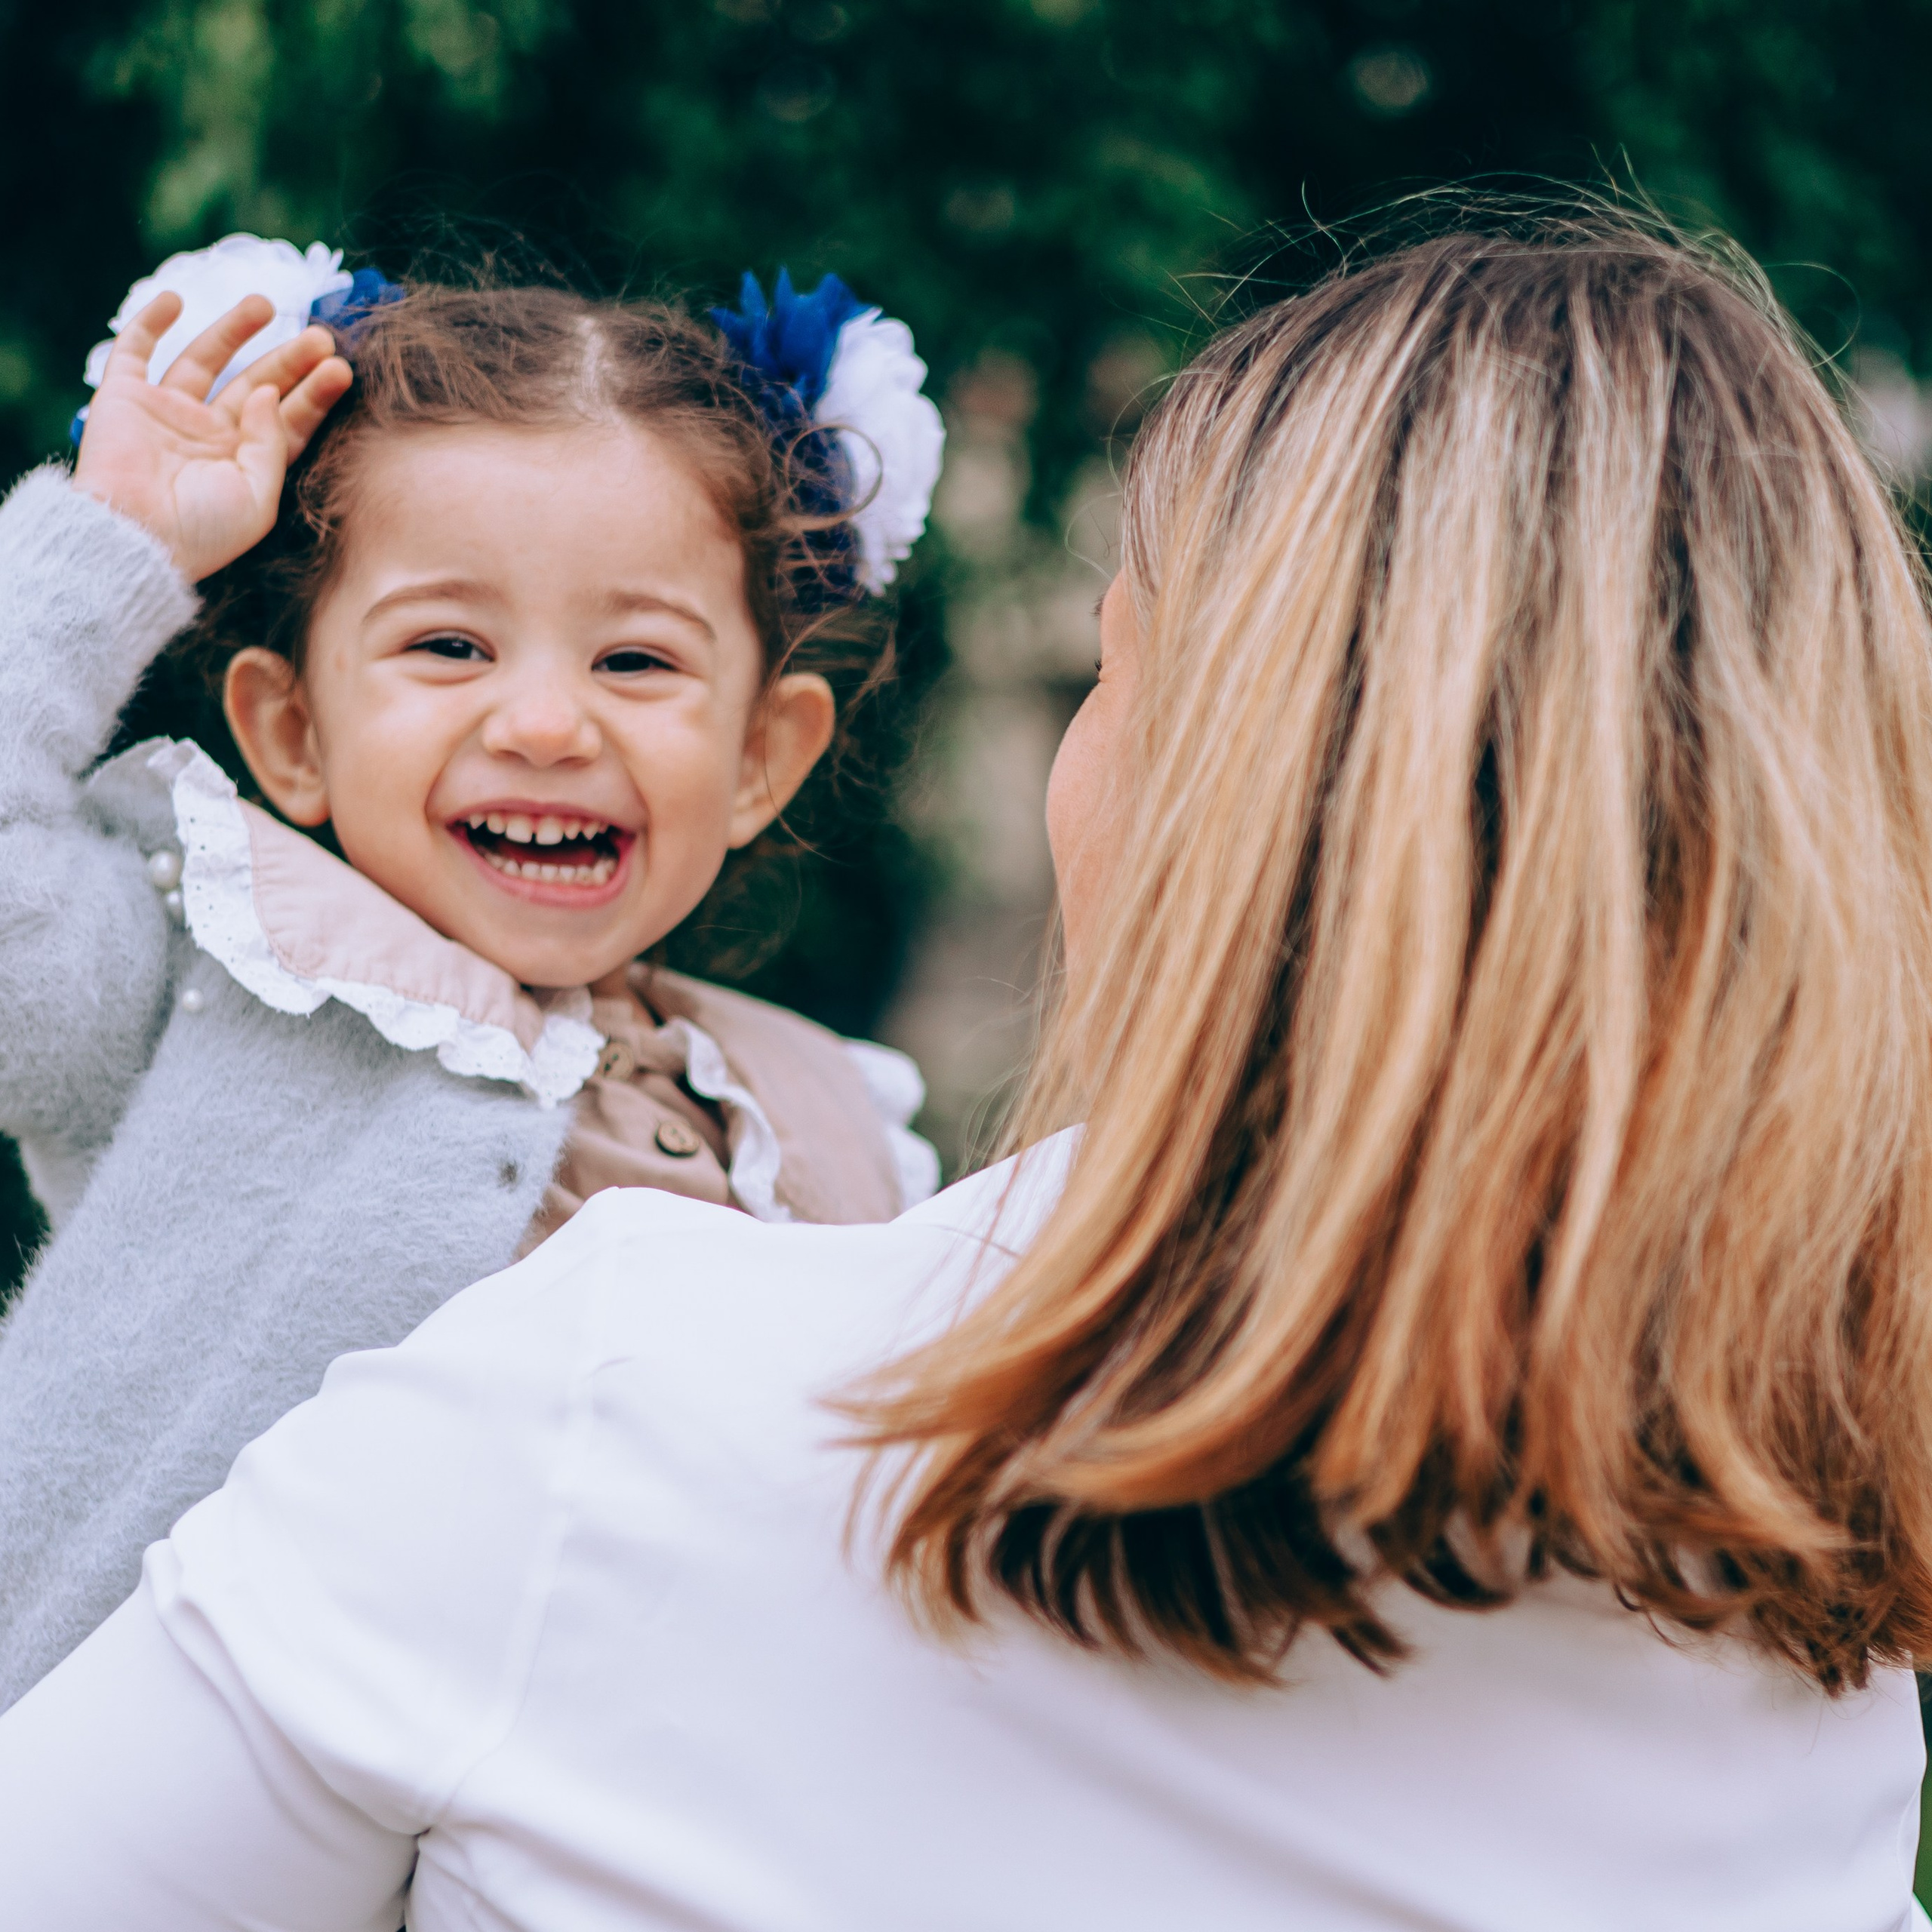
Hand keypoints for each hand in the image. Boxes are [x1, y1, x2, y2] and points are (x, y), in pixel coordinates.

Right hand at [72, 292, 352, 583]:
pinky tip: (175, 299)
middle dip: (289, 360)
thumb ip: (271, 444)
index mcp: (244, 463)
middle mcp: (209, 434)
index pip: (287, 421)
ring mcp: (167, 413)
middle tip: (321, 335)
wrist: (133, 539)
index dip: (314, 394)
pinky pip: (135, 351)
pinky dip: (150, 322)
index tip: (340, 368)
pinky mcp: (124, 397)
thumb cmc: (201, 532)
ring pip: (205, 359)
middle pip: (256, 386)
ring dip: (233, 329)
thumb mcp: (257, 498)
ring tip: (264, 303)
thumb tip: (270, 391)